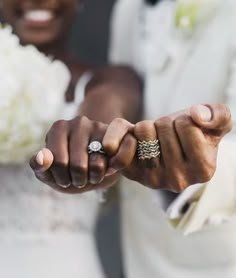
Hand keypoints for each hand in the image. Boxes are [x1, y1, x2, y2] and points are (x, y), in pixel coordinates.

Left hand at [29, 116, 135, 192]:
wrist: (97, 166)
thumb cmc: (70, 169)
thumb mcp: (52, 174)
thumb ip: (41, 167)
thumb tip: (41, 158)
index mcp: (58, 128)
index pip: (58, 163)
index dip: (61, 178)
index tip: (63, 177)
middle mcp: (78, 122)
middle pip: (78, 166)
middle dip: (78, 180)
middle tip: (78, 178)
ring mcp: (99, 126)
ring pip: (97, 166)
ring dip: (94, 178)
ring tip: (92, 174)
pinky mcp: (118, 136)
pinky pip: (116, 162)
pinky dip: (110, 172)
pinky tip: (107, 169)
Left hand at [111, 104, 231, 191]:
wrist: (167, 146)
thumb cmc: (193, 133)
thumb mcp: (216, 121)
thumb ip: (218, 115)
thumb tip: (198, 115)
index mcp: (202, 170)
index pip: (186, 125)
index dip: (184, 120)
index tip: (185, 132)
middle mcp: (177, 180)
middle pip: (164, 127)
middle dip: (166, 123)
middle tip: (169, 136)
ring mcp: (152, 179)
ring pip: (144, 130)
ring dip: (149, 127)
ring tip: (156, 140)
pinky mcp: (131, 173)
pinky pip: (123, 143)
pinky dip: (127, 132)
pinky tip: (137, 141)